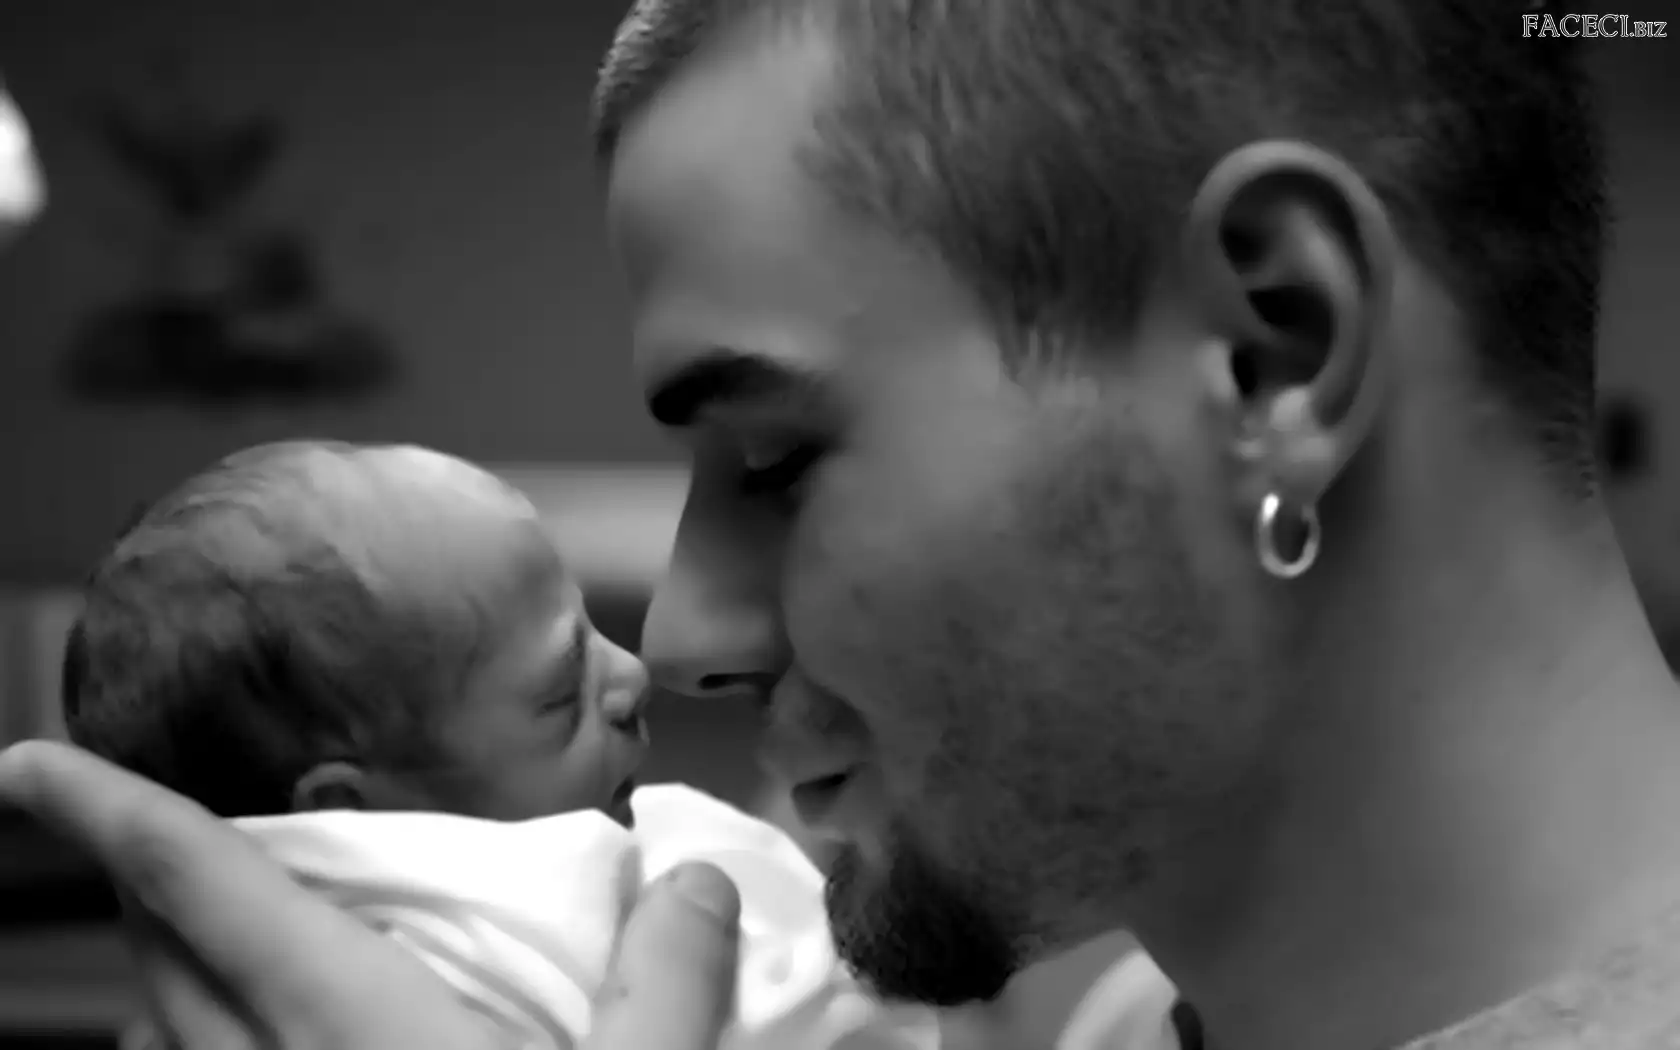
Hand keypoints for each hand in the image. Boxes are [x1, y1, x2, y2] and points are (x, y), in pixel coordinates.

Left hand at [0, 740, 740, 1049]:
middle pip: (165, 961)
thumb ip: (668, 981)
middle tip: (155, 832)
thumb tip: (697, 876)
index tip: (28, 764)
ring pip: (166, 1048)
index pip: (206, 889)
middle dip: (144, 884)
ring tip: (204, 945)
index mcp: (352, 1025)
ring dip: (168, 982)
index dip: (112, 813)